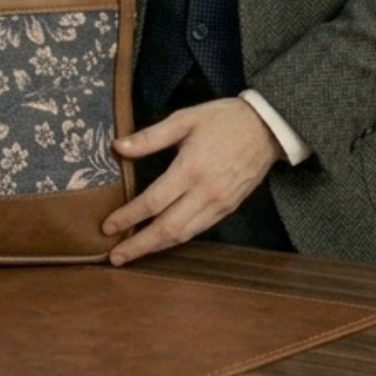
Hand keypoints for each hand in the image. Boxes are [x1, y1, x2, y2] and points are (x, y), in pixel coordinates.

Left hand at [102, 97, 282, 265]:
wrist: (267, 127)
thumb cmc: (223, 119)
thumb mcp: (184, 118)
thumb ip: (150, 136)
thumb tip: (118, 147)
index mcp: (191, 169)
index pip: (153, 202)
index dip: (128, 216)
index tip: (107, 227)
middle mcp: (205, 193)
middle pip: (167, 229)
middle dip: (139, 245)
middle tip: (114, 256)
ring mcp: (219, 204)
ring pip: (183, 235)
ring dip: (156, 248)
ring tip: (132, 253)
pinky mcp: (229, 209)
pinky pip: (198, 230)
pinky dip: (177, 239)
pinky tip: (162, 240)